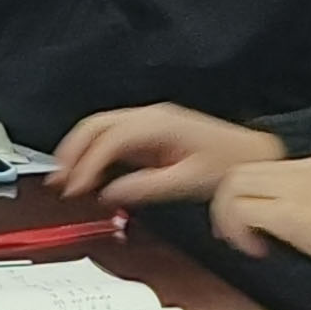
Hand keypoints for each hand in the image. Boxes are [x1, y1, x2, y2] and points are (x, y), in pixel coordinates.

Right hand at [51, 104, 287, 204]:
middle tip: (58, 181)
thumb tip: (111, 193)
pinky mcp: (149, 132)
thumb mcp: (189, 181)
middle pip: (94, 126)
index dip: (86, 164)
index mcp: (157, 125)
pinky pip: (111, 137)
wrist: (252, 154)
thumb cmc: (229, 163)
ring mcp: (148, 121)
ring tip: (64, 177)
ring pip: (99, 128)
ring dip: (78, 151)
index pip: (108, 141)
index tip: (75, 188)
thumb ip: (147, 187)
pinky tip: (88, 171)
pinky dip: (93, 152)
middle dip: (70, 153)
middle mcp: (149, 117)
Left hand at [210, 156, 310, 267]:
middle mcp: (298, 170)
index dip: (244, 192)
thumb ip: (307, 198)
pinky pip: (241, 213)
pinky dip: (239, 233)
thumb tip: (279, 217)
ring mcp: (292, 189)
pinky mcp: (287, 213)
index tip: (243, 219)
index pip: (260, 168)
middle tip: (230, 232)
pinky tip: (257, 251)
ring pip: (234, 188)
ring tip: (241, 241)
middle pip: (239, 173)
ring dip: (228, 216)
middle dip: (225, 203)